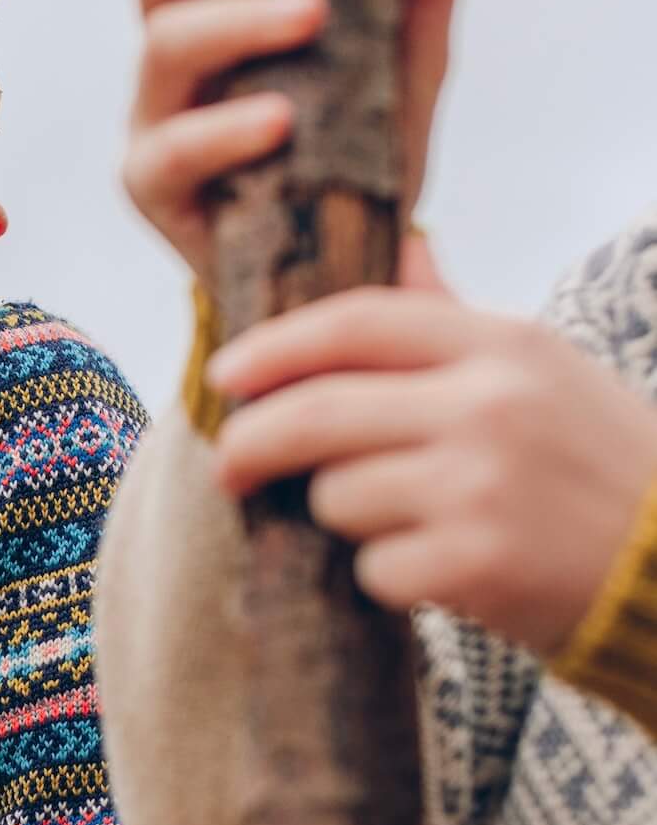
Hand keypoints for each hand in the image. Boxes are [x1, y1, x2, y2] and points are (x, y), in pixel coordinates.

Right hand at [123, 0, 459, 288]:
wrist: (346, 272)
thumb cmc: (356, 162)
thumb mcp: (403, 73)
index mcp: (213, 10)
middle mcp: (172, 61)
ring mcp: (157, 124)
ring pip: (160, 47)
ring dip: (234, 21)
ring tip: (308, 17)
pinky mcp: (157, 193)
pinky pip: (170, 151)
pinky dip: (223, 130)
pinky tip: (278, 118)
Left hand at [206, 277, 656, 654]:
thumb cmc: (599, 467)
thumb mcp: (545, 371)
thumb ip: (458, 319)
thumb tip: (407, 246)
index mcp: (502, 345)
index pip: (356, 322)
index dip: (274, 348)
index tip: (226, 374)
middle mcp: (489, 405)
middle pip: (317, 411)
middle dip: (253, 441)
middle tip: (231, 465)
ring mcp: (480, 485)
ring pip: (338, 496)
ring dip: (350, 519)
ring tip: (414, 523)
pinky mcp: (473, 564)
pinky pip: (373, 568)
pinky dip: (393, 578)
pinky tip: (446, 572)